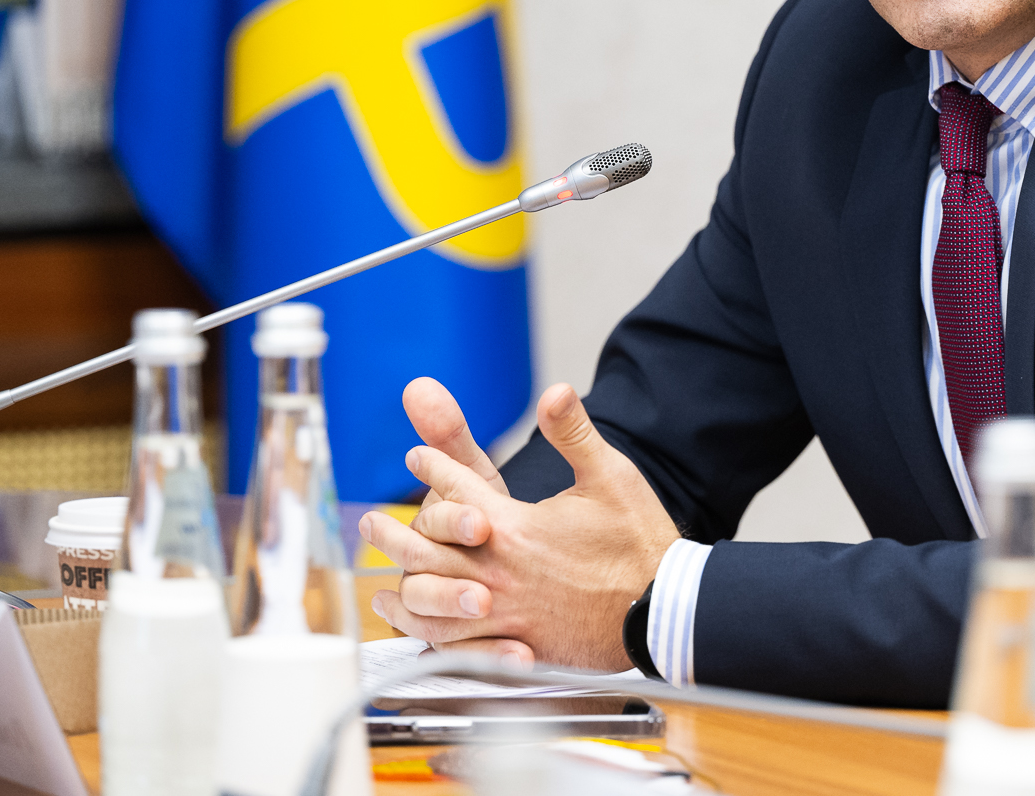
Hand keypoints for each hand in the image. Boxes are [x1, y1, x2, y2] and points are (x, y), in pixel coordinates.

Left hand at [363, 383, 681, 670]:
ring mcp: (503, 611)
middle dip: (396, 530)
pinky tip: (416, 630)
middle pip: (428, 546)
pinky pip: (455, 642)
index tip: (415, 457)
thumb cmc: (638, 541)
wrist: (662, 608)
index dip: (432, 467)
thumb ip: (573, 433)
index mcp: (514, 524)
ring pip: (433, 598)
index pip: (458, 486)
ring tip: (380, 576)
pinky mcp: (515, 644)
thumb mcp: (609, 476)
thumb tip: (554, 390)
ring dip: (402, 583)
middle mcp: (498, 568)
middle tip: (373, 522)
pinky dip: (427, 633)